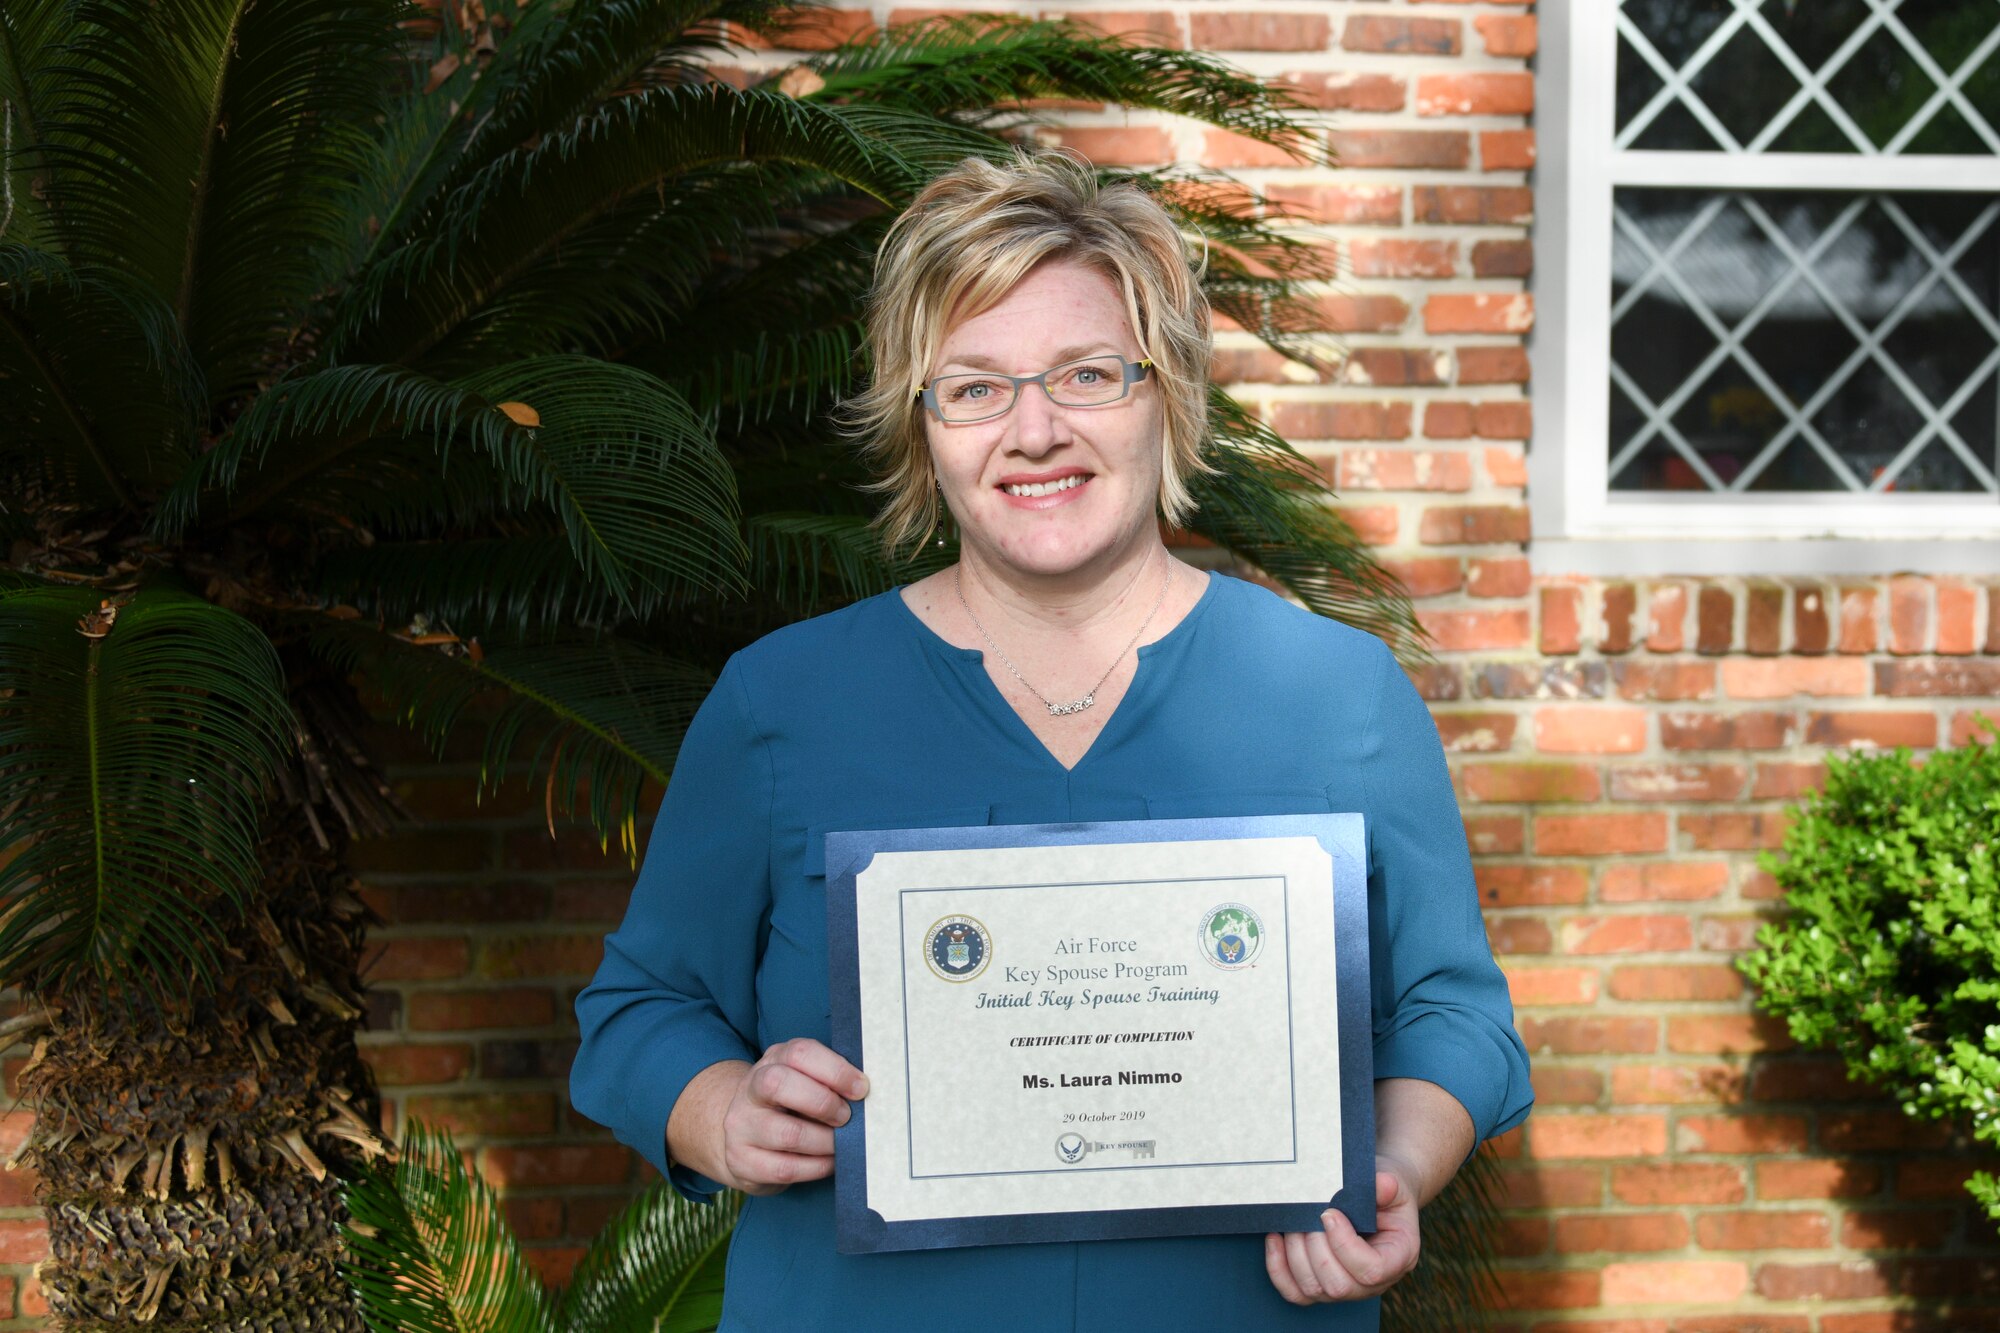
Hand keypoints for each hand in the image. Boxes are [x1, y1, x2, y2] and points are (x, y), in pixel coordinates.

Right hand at [717, 1038, 867, 1195]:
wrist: (745, 1136)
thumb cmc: (789, 1104)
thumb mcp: (803, 1080)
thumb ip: (828, 1080)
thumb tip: (865, 1093)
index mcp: (773, 1061)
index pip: (799, 1053)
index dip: (835, 1070)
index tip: (861, 1088)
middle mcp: (750, 1089)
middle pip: (779, 1084)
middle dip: (823, 1102)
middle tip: (846, 1117)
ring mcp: (742, 1126)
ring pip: (788, 1134)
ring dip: (826, 1141)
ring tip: (841, 1143)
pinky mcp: (743, 1162)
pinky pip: (786, 1168)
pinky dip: (817, 1167)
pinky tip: (829, 1162)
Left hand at [1263, 1160, 1420, 1304]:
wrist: (1374, 1197)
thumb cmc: (1382, 1191)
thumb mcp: (1392, 1180)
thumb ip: (1388, 1185)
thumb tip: (1384, 1184)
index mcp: (1398, 1257)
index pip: (1371, 1270)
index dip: (1344, 1245)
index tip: (1329, 1214)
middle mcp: (1373, 1282)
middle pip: (1338, 1285)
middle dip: (1316, 1249)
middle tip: (1309, 1217)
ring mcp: (1346, 1289)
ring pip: (1313, 1289)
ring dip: (1295, 1255)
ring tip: (1293, 1224)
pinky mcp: (1321, 1286)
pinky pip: (1295, 1292)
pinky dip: (1279, 1268)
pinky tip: (1276, 1238)